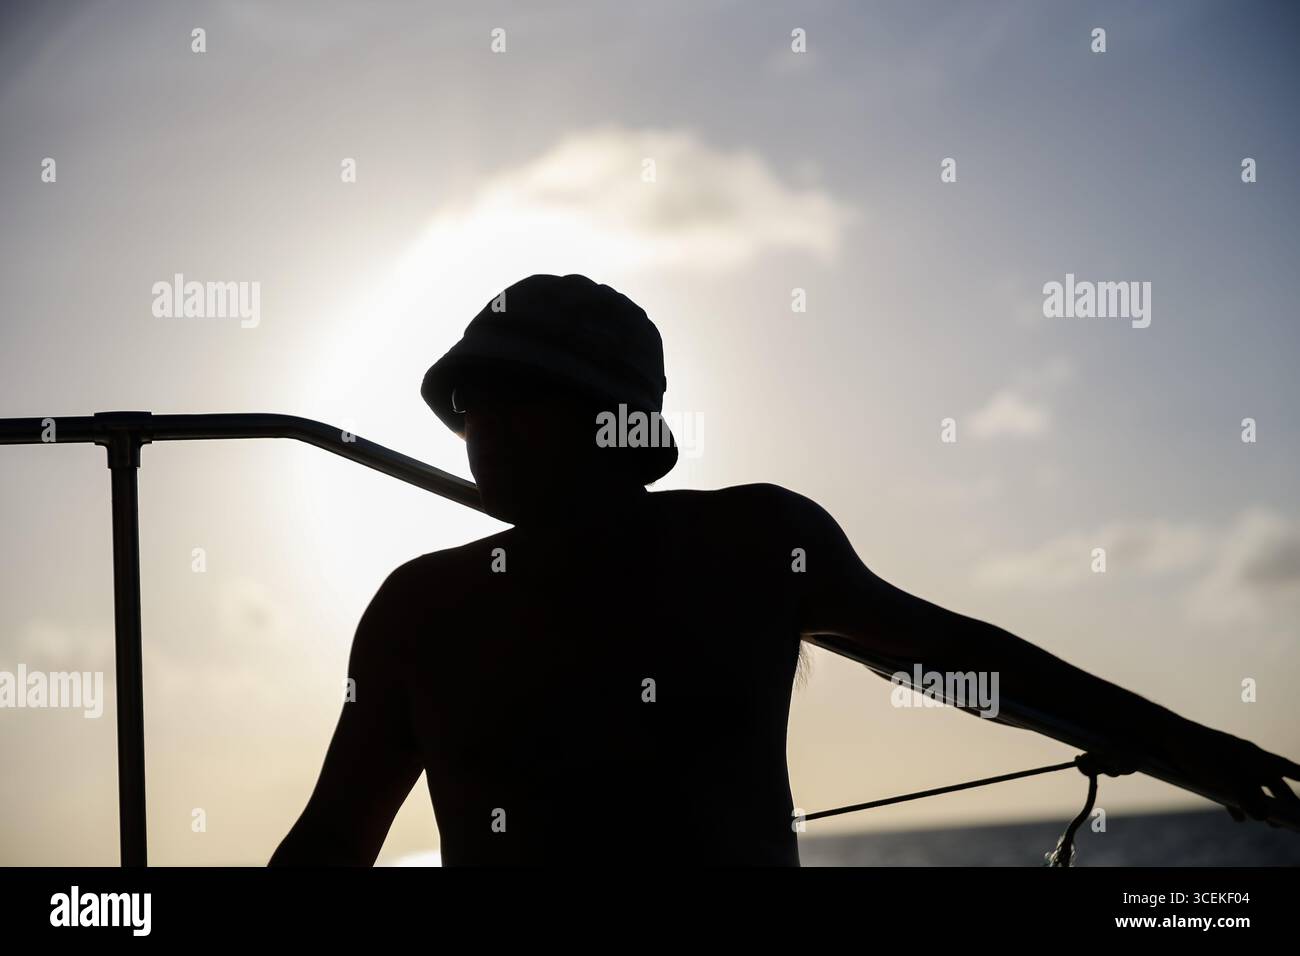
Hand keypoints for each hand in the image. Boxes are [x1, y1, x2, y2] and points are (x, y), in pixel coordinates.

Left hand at [1157, 724, 1299, 828]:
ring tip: (1271, 824)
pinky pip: (1232, 790)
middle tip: (1293, 819)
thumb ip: (1248, 798)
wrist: (1167, 736)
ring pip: (1253, 788)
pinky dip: (1238, 804)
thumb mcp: (1227, 778)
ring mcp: (1230, 765)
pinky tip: (1239, 818)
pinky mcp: (1213, 771)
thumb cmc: (1200, 753)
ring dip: (1262, 806)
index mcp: (1256, 758)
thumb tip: (1263, 817)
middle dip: (1285, 801)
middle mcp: (1247, 760)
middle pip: (1273, 783)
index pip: (1287, 769)